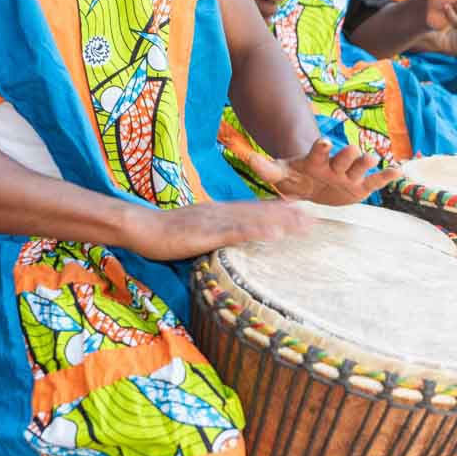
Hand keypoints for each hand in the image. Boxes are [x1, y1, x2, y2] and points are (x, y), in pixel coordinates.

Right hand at [124, 198, 309, 260]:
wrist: (141, 228)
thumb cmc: (165, 234)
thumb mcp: (195, 233)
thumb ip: (214, 235)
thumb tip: (230, 244)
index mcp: (220, 212)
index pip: (254, 210)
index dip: (279, 211)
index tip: (302, 213)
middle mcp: (222, 212)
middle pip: (261, 213)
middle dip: (289, 216)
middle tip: (315, 218)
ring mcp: (216, 221)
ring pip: (254, 220)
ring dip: (281, 222)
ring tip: (305, 224)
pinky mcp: (207, 233)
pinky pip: (236, 233)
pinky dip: (257, 233)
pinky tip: (274, 235)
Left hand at [244, 138, 399, 204]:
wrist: (312, 186)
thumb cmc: (296, 178)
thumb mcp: (280, 174)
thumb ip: (266, 167)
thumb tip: (247, 157)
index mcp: (316, 160)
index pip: (319, 151)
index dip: (322, 148)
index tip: (325, 143)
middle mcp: (335, 164)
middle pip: (343, 157)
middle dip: (347, 155)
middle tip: (352, 151)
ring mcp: (349, 174)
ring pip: (360, 166)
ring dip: (367, 161)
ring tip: (374, 158)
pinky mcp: (360, 186)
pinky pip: (375, 181)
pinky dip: (387, 176)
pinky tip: (399, 171)